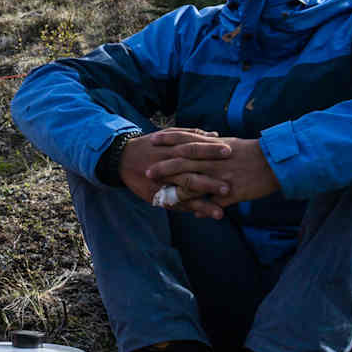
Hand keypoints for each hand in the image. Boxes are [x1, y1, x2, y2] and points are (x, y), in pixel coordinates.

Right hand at [117, 128, 231, 217]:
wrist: (121, 158)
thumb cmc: (150, 145)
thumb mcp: (167, 134)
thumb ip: (191, 134)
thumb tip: (215, 134)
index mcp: (171, 149)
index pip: (193, 148)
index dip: (211, 150)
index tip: (230, 151)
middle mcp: (168, 166)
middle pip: (190, 174)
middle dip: (209, 182)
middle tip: (229, 187)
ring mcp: (162, 183)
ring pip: (183, 195)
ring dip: (202, 204)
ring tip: (220, 213)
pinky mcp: (156, 196)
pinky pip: (174, 205)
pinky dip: (189, 211)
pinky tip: (203, 218)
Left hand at [144, 136, 280, 215]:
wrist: (277, 162)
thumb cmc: (253, 152)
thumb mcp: (230, 144)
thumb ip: (212, 146)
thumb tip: (200, 142)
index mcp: (214, 146)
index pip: (187, 138)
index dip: (169, 139)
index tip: (152, 139)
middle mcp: (216, 159)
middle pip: (185, 161)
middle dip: (164, 167)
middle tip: (146, 171)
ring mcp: (223, 176)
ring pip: (196, 183)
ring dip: (178, 190)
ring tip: (162, 197)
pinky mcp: (234, 191)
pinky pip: (216, 202)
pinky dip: (205, 208)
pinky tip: (194, 214)